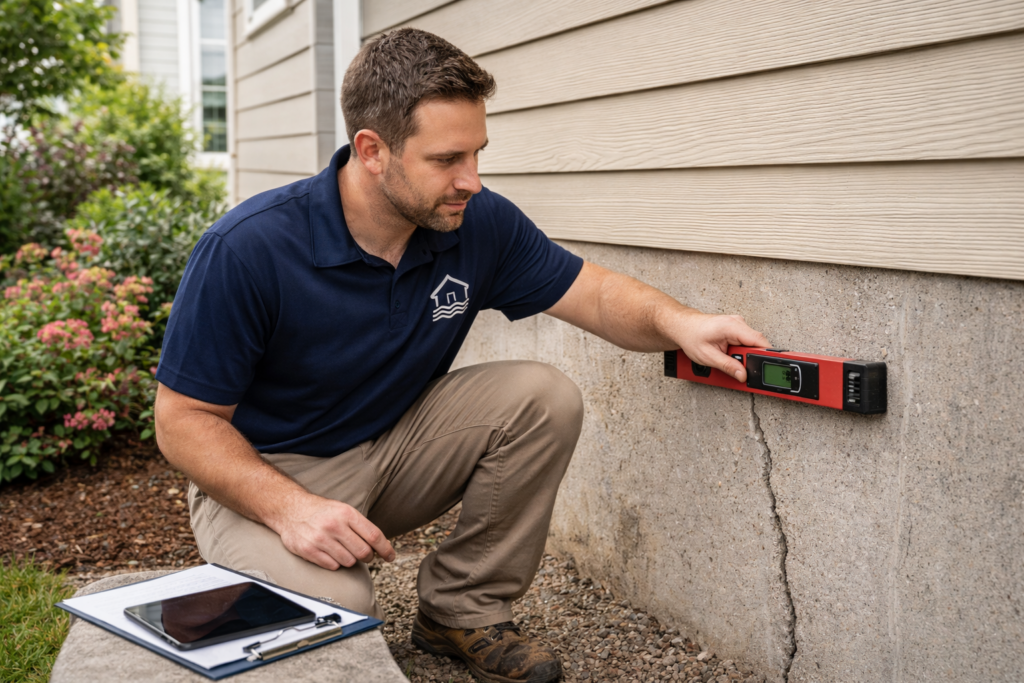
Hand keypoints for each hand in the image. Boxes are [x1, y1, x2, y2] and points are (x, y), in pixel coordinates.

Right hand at [273, 493, 395, 569]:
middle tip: (364, 554)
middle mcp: (334, 525)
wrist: (290, 509)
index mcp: (346, 513)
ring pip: (348, 562)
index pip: (374, 535)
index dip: (385, 549)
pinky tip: (329, 553)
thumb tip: (380, 546)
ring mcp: (320, 539)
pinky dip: (335, 563)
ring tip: (342, 550)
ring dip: (349, 560)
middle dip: (367, 557)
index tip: (390, 557)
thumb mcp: (343, 510)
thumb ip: (360, 526)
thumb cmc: (322, 511)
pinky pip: (332, 566)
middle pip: (363, 552)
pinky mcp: (308, 550)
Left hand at [676, 313, 769, 382]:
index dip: (766, 354)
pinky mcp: (736, 329)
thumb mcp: (707, 356)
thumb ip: (727, 366)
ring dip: (744, 356)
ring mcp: (737, 325)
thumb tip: (742, 374)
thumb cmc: (691, 337)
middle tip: (740, 369)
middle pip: (756, 344)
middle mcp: (737, 323)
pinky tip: (730, 355)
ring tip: (728, 359)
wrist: (683, 326)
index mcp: (732, 327)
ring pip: (750, 344)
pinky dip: (740, 351)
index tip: (770, 366)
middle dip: (750, 359)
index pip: (758, 340)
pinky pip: (745, 342)